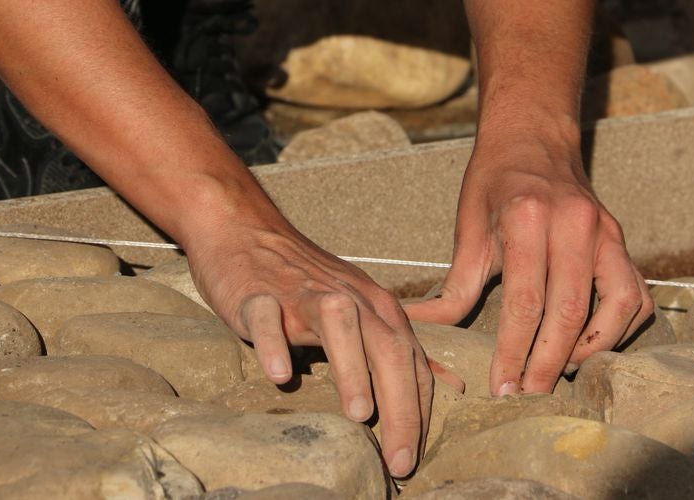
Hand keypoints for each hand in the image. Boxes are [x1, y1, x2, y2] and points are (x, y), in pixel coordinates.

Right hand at [182, 213, 434, 477]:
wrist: (245, 231)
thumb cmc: (307, 282)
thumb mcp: (362, 309)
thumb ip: (399, 347)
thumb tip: (448, 385)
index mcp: (376, 307)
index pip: (411, 361)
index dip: (419, 412)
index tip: (415, 460)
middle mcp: (349, 299)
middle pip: (387, 348)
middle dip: (401, 407)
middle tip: (401, 461)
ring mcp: (302, 294)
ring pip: (338, 324)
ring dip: (353, 369)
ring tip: (361, 415)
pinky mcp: (257, 293)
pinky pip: (268, 317)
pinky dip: (274, 343)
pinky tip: (279, 375)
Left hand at [406, 125, 653, 394]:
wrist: (533, 139)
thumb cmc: (493, 185)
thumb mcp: (467, 229)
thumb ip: (453, 287)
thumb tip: (416, 327)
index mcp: (527, 218)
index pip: (526, 302)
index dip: (514, 352)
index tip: (502, 387)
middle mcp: (574, 224)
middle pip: (569, 312)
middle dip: (547, 363)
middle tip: (529, 395)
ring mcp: (606, 232)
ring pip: (614, 307)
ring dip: (589, 350)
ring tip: (559, 372)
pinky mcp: (622, 241)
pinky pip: (635, 295)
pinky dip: (618, 328)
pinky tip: (590, 345)